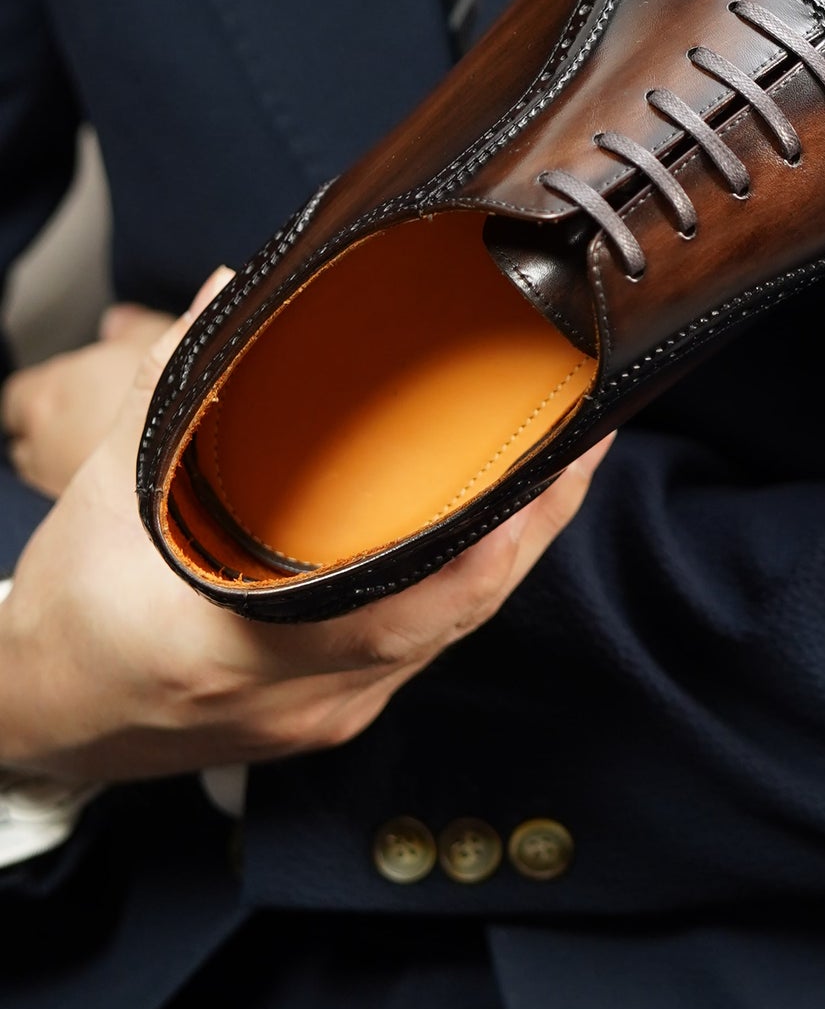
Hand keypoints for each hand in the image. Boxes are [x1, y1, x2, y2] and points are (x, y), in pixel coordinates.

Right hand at [0, 274, 612, 786]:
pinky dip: (469, 580)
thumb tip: (232, 291)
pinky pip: (427, 644)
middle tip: (586, 436)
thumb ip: (179, 384)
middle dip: (534, 523)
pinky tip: (499, 522)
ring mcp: (327, 718)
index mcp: (233, 646)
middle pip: (455, 614)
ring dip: (512, 549)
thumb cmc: (71, 610)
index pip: (398, 603)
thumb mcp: (111, 485)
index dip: (489, 538)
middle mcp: (302, 699)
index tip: (548, 464)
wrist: (42, 717)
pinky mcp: (337, 716)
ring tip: (562, 463)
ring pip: (452, 633)